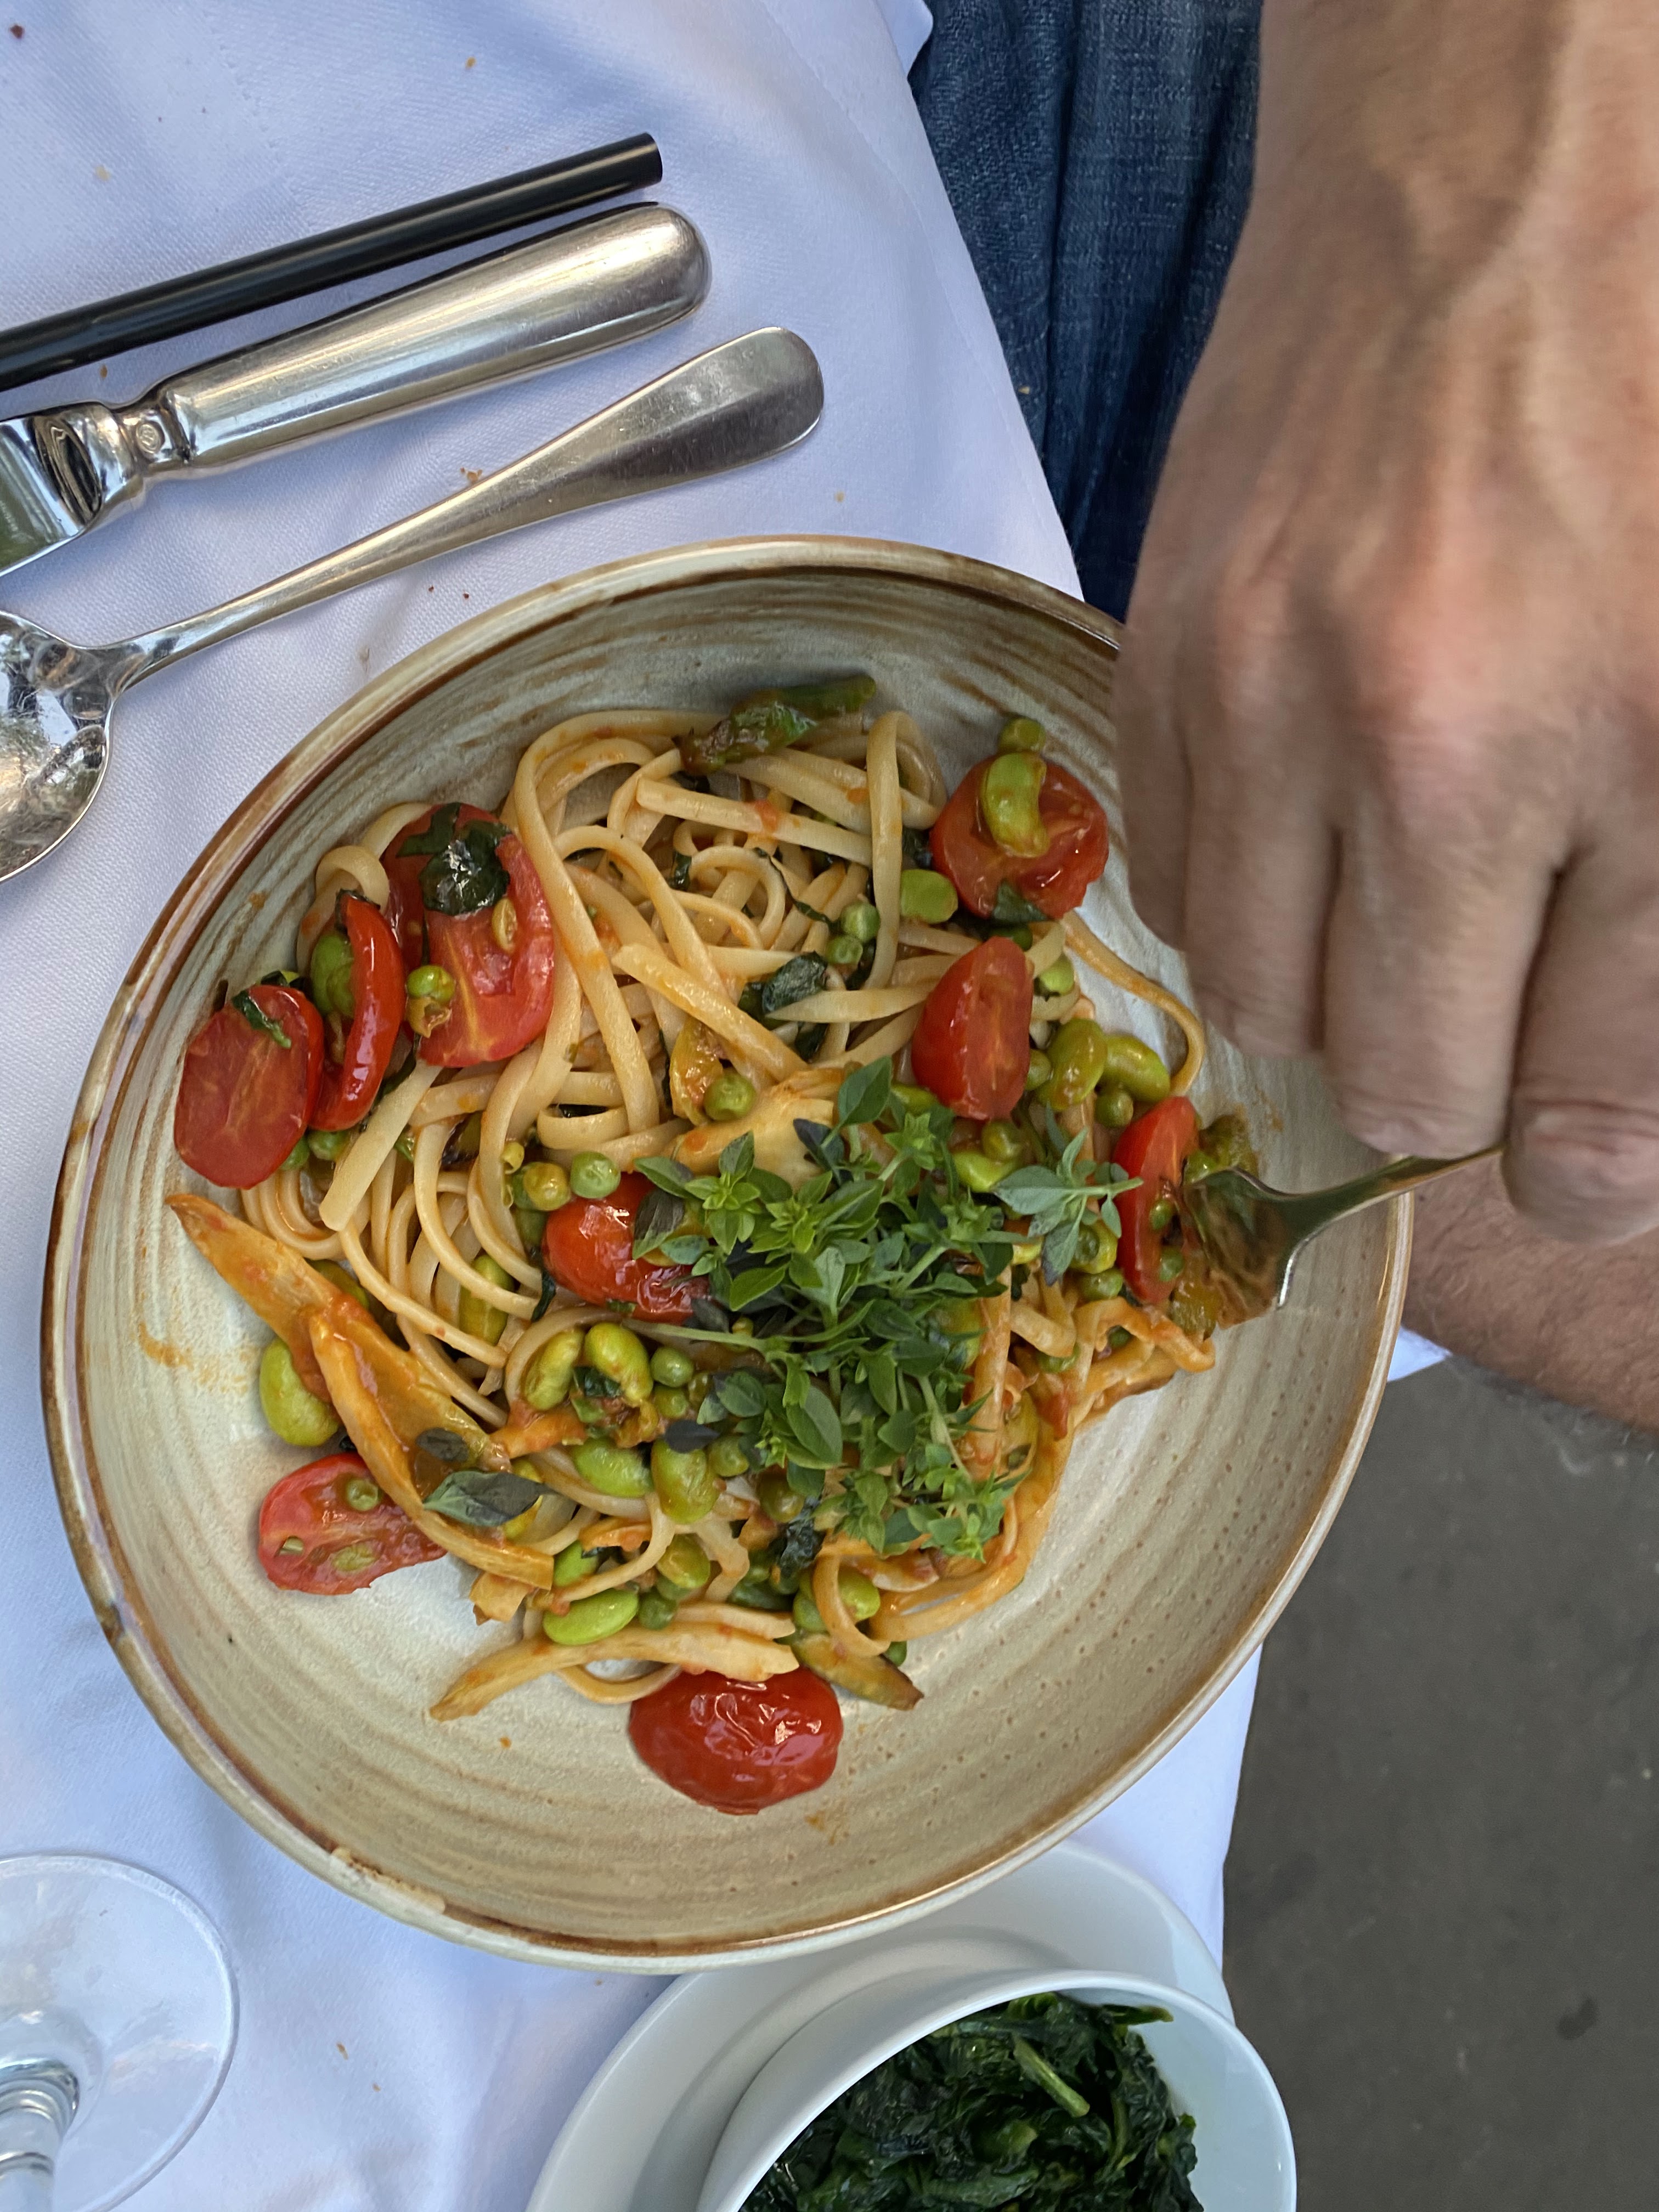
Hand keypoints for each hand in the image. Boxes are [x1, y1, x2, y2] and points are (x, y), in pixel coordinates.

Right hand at [1114, 0, 1658, 1242]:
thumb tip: (1581, 1173)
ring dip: (1325, 989)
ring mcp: (1253, 690)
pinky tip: (1304, 819)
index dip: (1557, 1144)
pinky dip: (1237, 893)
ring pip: (1248, 997)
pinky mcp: (1156, 647)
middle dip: (1438, 1075)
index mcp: (1597, 749)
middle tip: (1480, 988)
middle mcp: (1406, 735)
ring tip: (1389, 896)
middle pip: (1375, 1077)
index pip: (1543, 1105)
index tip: (1556, 1122)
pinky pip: (1163, 878)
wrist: (1499, 178)